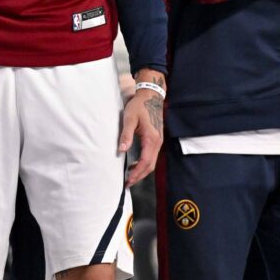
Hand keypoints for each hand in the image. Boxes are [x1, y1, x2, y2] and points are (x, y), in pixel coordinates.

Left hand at [119, 69, 164, 186]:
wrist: (151, 96)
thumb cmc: (139, 106)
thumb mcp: (129, 118)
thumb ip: (126, 135)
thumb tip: (122, 150)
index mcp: (151, 139)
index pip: (145, 162)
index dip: (136, 173)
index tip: (128, 180)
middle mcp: (157, 143)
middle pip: (150, 166)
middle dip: (139, 176)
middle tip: (127, 183)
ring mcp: (158, 142)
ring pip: (152, 162)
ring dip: (142, 171)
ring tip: (130, 176)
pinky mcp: (156, 140)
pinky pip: (152, 156)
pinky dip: (144, 164)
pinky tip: (135, 165)